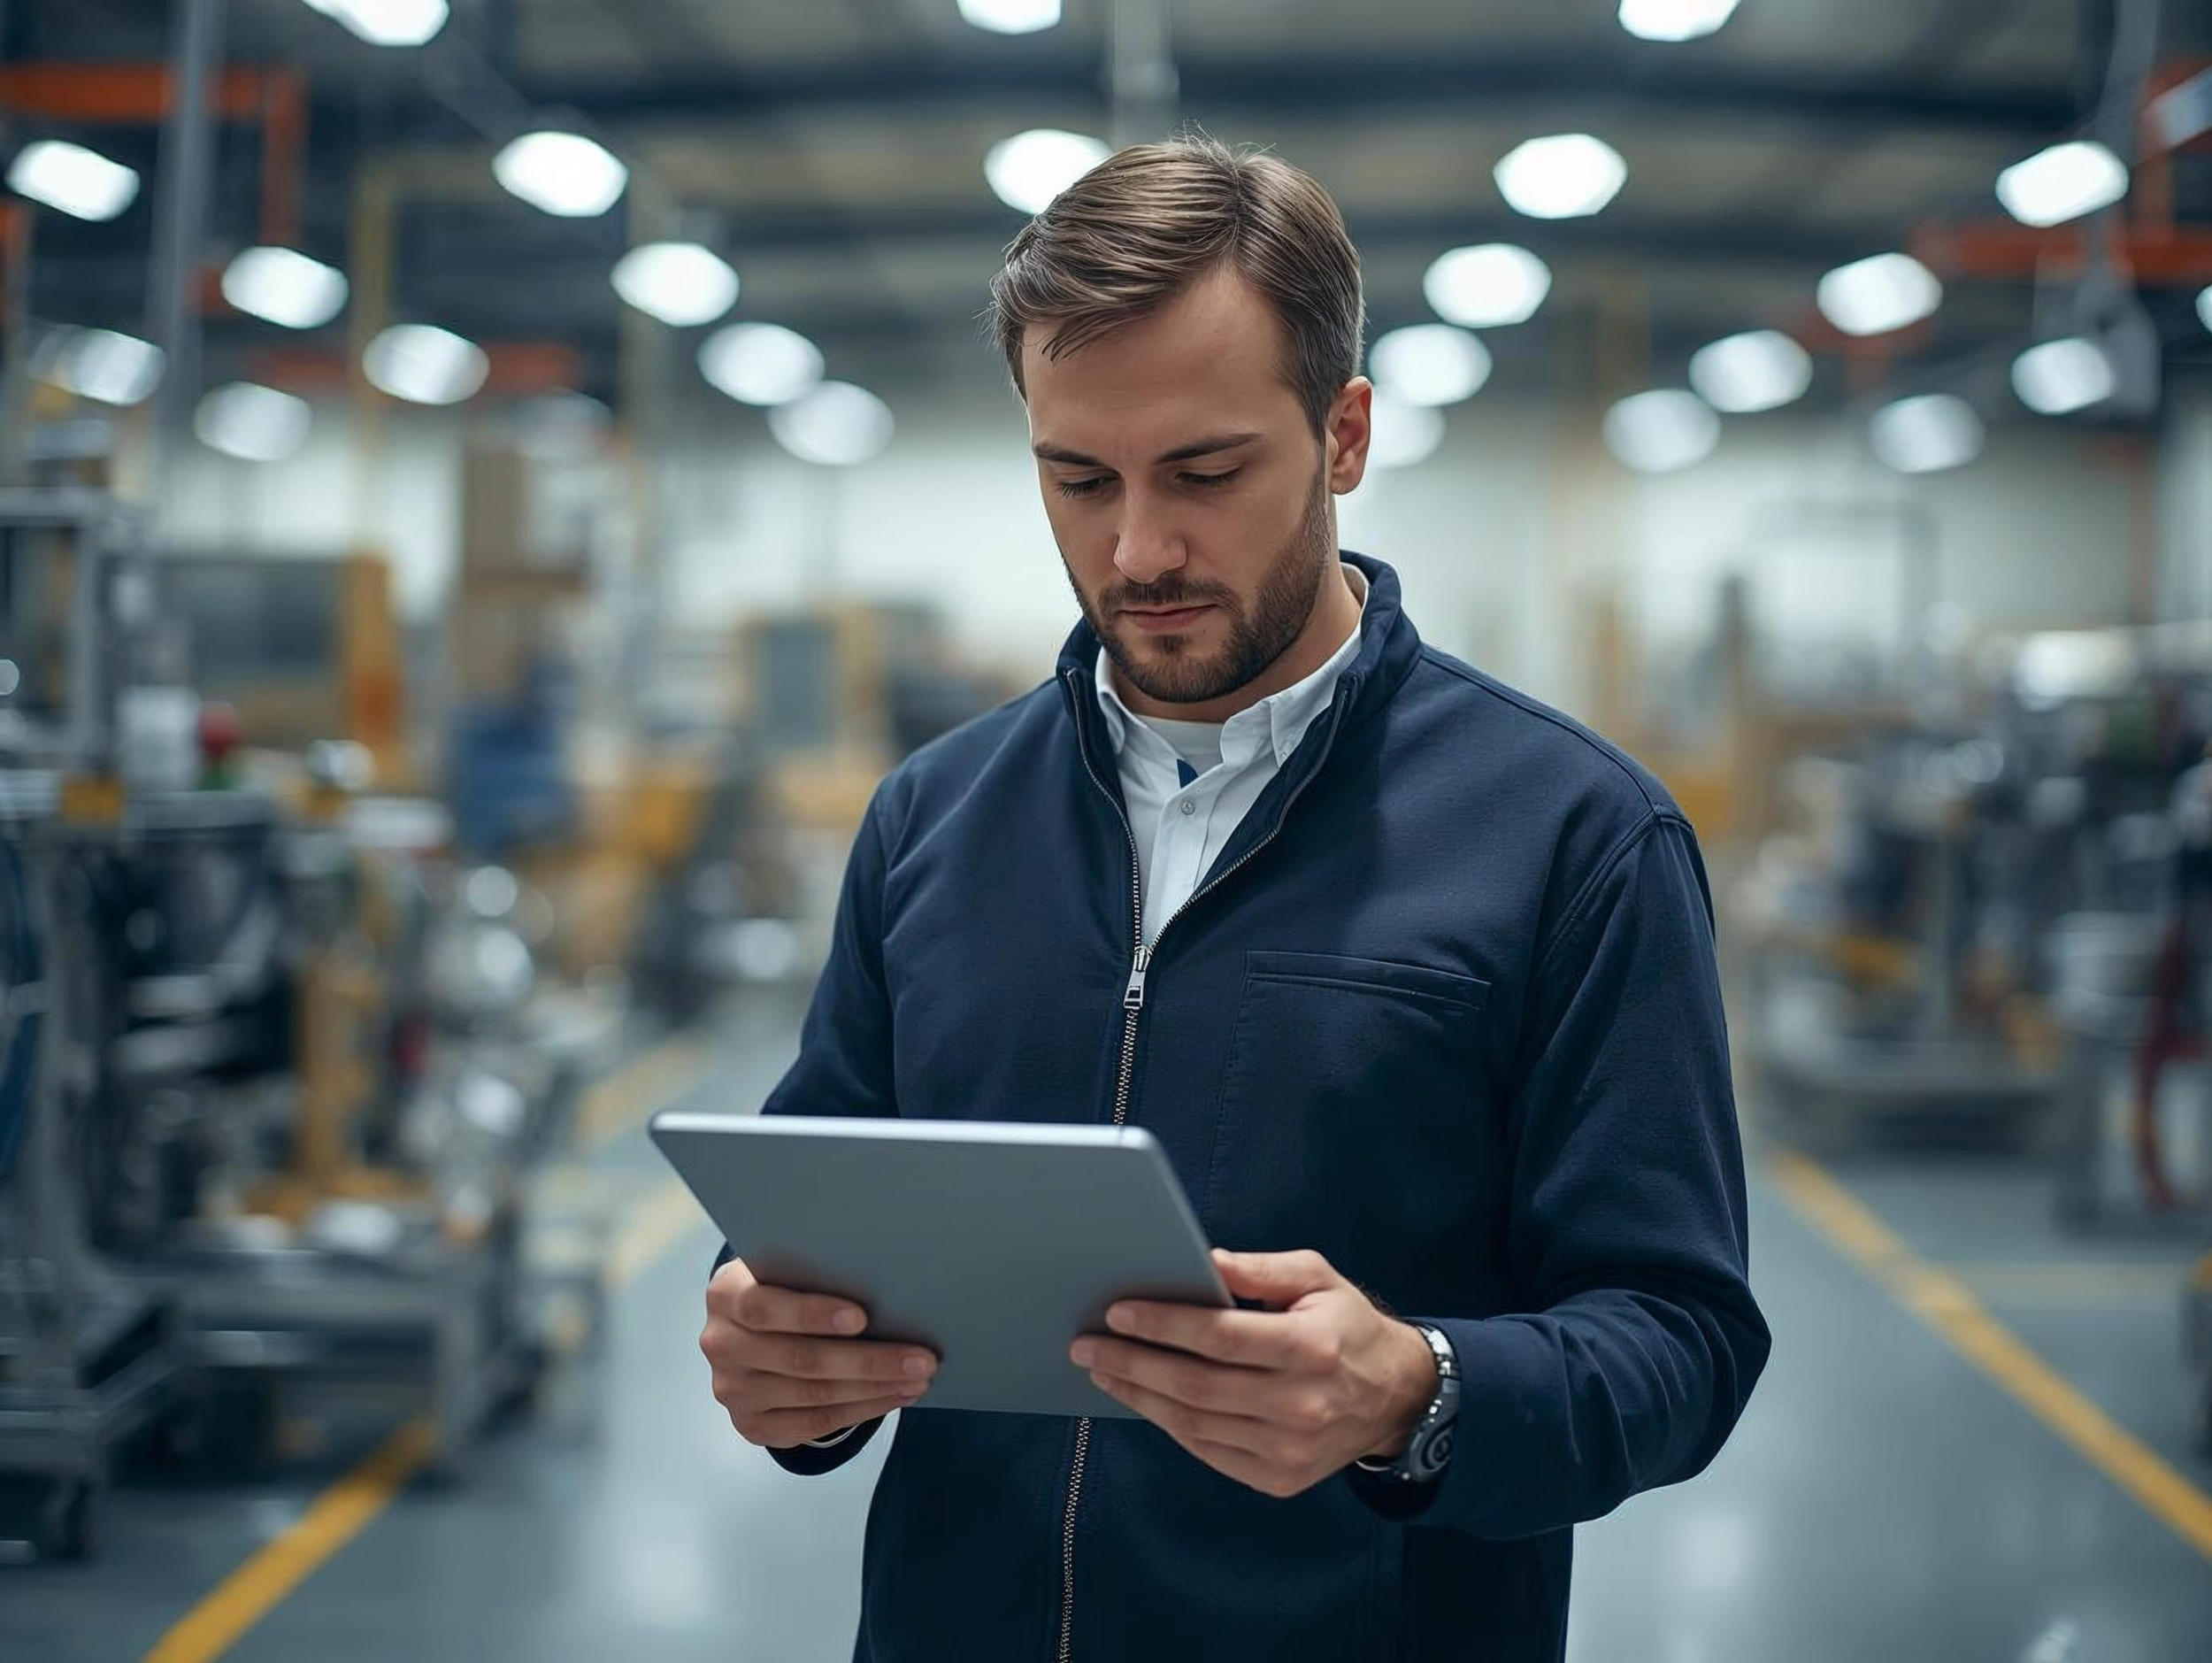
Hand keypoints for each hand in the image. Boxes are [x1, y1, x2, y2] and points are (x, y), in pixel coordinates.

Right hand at [702, 1256, 937, 1448]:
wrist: (749, 1328)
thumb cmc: (785, 1285)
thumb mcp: (786, 1268)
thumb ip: (816, 1271)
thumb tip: (891, 1281)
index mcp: (725, 1294)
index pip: (764, 1306)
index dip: (812, 1313)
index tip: (862, 1317)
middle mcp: (721, 1344)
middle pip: (800, 1359)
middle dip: (869, 1360)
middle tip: (923, 1359)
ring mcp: (733, 1391)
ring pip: (814, 1395)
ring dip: (875, 1389)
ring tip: (918, 1379)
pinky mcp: (752, 1425)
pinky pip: (814, 1423)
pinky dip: (861, 1410)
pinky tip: (894, 1396)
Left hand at [1069, 1247, 1437, 1499]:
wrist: (1394, 1397)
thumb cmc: (1346, 1327)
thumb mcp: (1317, 1278)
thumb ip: (1260, 1270)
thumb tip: (1203, 1260)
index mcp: (1311, 1349)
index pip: (1219, 1337)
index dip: (1163, 1324)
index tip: (1117, 1311)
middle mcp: (1299, 1404)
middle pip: (1196, 1386)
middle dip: (1132, 1362)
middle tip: (1087, 1345)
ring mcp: (1288, 1449)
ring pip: (1193, 1424)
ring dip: (1139, 1396)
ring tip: (1103, 1371)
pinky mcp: (1278, 1479)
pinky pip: (1207, 1451)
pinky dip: (1169, 1425)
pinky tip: (1144, 1399)